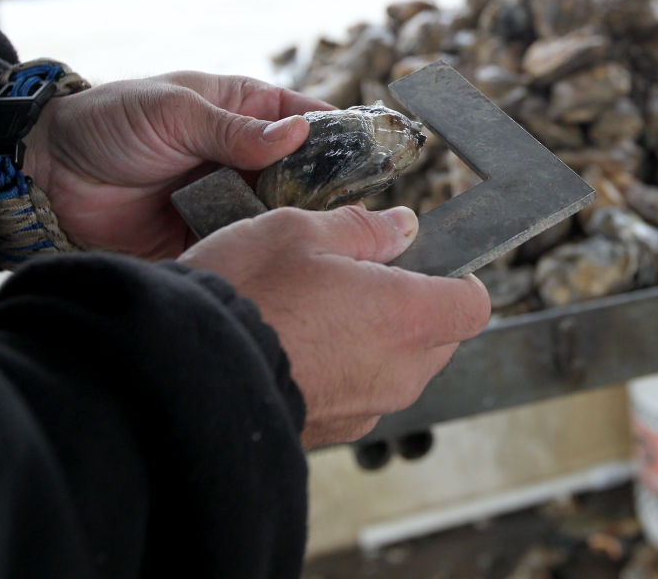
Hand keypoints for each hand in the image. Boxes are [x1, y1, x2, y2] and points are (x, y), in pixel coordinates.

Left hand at [21, 72, 333, 259]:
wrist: (49, 177)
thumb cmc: (109, 123)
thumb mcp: (174, 112)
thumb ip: (234, 128)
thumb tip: (297, 135)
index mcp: (243, 110)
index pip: (308, 119)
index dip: (343, 135)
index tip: (376, 154)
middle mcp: (245, 156)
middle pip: (306, 173)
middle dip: (333, 188)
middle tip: (362, 208)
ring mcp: (230, 198)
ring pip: (284, 213)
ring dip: (304, 224)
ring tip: (335, 240)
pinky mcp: (212, 235)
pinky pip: (250, 244)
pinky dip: (267, 252)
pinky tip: (289, 261)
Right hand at [178, 204, 491, 447]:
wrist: (185, 375)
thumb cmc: (242, 297)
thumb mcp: (297, 233)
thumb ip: (362, 228)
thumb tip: (400, 226)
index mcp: (406, 315)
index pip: (473, 305)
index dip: (458, 280)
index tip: (429, 263)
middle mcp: (399, 371)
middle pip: (440, 337)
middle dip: (413, 306)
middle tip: (360, 278)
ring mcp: (367, 407)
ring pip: (400, 367)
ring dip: (377, 339)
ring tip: (319, 310)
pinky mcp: (333, 431)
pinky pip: (361, 392)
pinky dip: (345, 369)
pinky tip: (299, 343)